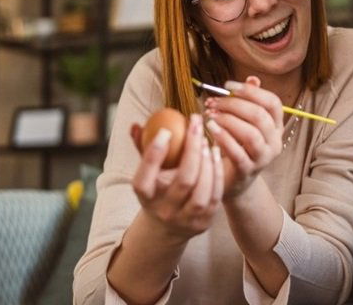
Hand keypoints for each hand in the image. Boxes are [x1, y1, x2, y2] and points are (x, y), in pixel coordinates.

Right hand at [129, 113, 223, 239]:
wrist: (167, 228)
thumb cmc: (157, 190)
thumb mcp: (147, 174)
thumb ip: (142, 150)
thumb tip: (136, 126)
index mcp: (146, 198)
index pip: (144, 180)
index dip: (154, 155)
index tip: (166, 130)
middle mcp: (165, 211)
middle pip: (184, 181)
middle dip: (192, 150)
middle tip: (196, 125)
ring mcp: (186, 219)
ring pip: (202, 191)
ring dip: (208, 162)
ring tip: (206, 140)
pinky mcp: (204, 222)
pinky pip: (215, 195)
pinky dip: (217, 173)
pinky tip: (216, 153)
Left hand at [203, 76, 284, 198]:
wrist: (233, 181)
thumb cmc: (236, 146)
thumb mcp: (243, 122)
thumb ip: (248, 101)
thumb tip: (252, 78)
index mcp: (277, 126)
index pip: (272, 102)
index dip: (251, 91)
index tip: (227, 86)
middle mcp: (274, 141)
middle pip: (260, 116)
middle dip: (234, 104)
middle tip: (213, 102)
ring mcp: (263, 157)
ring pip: (251, 133)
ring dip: (228, 120)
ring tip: (210, 114)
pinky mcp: (248, 170)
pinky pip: (237, 152)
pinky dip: (223, 138)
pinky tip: (210, 128)